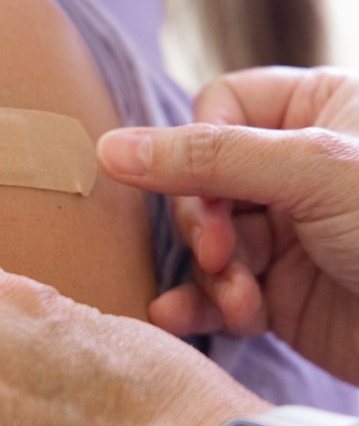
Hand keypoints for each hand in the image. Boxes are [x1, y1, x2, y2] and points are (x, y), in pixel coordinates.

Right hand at [97, 66, 358, 383]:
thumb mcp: (313, 171)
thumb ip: (209, 157)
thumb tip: (109, 147)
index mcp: (316, 111)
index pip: (220, 106)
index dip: (200, 148)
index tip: (214, 194)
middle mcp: (296, 169)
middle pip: (203, 178)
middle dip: (206, 222)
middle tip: (227, 255)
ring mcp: (288, 233)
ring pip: (209, 240)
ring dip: (213, 273)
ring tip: (241, 304)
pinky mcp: (284, 294)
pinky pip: (220, 292)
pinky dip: (199, 306)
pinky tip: (178, 319)